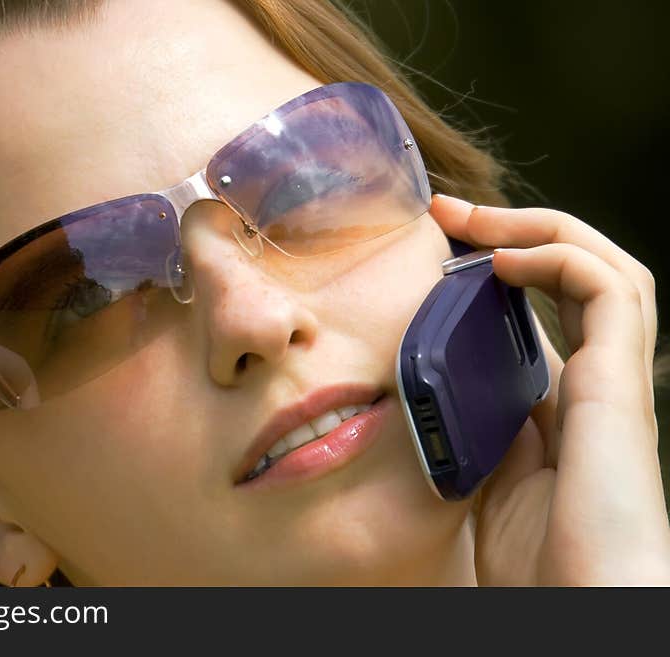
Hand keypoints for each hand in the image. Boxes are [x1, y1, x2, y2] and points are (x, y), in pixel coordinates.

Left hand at [430, 193, 669, 584]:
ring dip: (537, 229)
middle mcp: (594, 381)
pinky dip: (558, 259)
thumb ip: (474, 429)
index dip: (495, 271)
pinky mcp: (620, 386)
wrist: (583, 610)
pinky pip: (607, 291)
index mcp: (560, 401)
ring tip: (472, 219)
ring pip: (604, 268)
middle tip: (447, 212)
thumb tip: (434, 393)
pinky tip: (500, 262)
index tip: (434, 251)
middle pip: (575, 276)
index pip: (538, 311)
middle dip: (514, 231)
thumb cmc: (538, 562)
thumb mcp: (485, 478)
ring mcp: (612, 380)